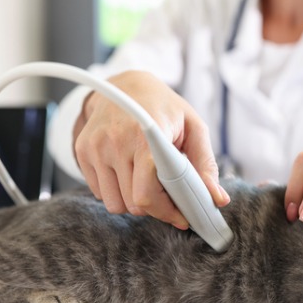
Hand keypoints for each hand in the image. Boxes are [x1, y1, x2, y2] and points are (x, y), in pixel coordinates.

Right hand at [73, 70, 229, 227]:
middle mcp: (115, 141)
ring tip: (147, 181)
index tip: (182, 217)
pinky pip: (100, 194)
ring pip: (115, 204)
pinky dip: (117, 192)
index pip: (147, 193)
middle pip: (133, 204)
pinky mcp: (83, 152)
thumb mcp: (194, 128)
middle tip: (168, 195)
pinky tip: (129, 173)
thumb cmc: (165, 108)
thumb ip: (206, 165)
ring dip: (134, 201)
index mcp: (146, 135)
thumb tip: (219, 199)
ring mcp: (95, 147)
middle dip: (155, 207)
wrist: (126, 85)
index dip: (167, 211)